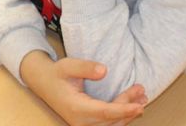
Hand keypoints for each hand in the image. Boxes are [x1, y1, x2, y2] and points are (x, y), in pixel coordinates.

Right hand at [21, 52, 146, 125]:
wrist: (44, 83)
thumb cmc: (56, 74)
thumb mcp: (67, 66)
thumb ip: (85, 67)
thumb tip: (104, 70)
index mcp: (76, 108)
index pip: (105, 112)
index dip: (123, 109)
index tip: (138, 105)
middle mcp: (81, 121)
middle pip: (112, 118)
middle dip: (129, 106)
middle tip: (141, 90)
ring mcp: (84, 125)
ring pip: (112, 124)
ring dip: (128, 113)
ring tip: (142, 98)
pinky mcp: (88, 124)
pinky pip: (108, 124)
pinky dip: (122, 116)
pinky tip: (132, 107)